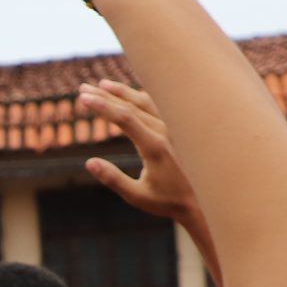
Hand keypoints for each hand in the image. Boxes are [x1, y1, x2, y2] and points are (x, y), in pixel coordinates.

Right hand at [79, 80, 205, 230]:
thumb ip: (114, 179)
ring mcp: (173, 127)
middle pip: (131, 106)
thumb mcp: (137, 196)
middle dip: (105, 96)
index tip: (84, 98)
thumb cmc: (168, 201)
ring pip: (144, 101)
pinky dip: (139, 96)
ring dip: (122, 92)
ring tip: (101, 85)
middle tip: (83, 90)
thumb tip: (90, 162)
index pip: (125, 118)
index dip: (103, 106)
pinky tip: (128, 94)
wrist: (204, 198)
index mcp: (154, 146)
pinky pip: (157, 105)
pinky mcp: (177, 128)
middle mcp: (165, 131)